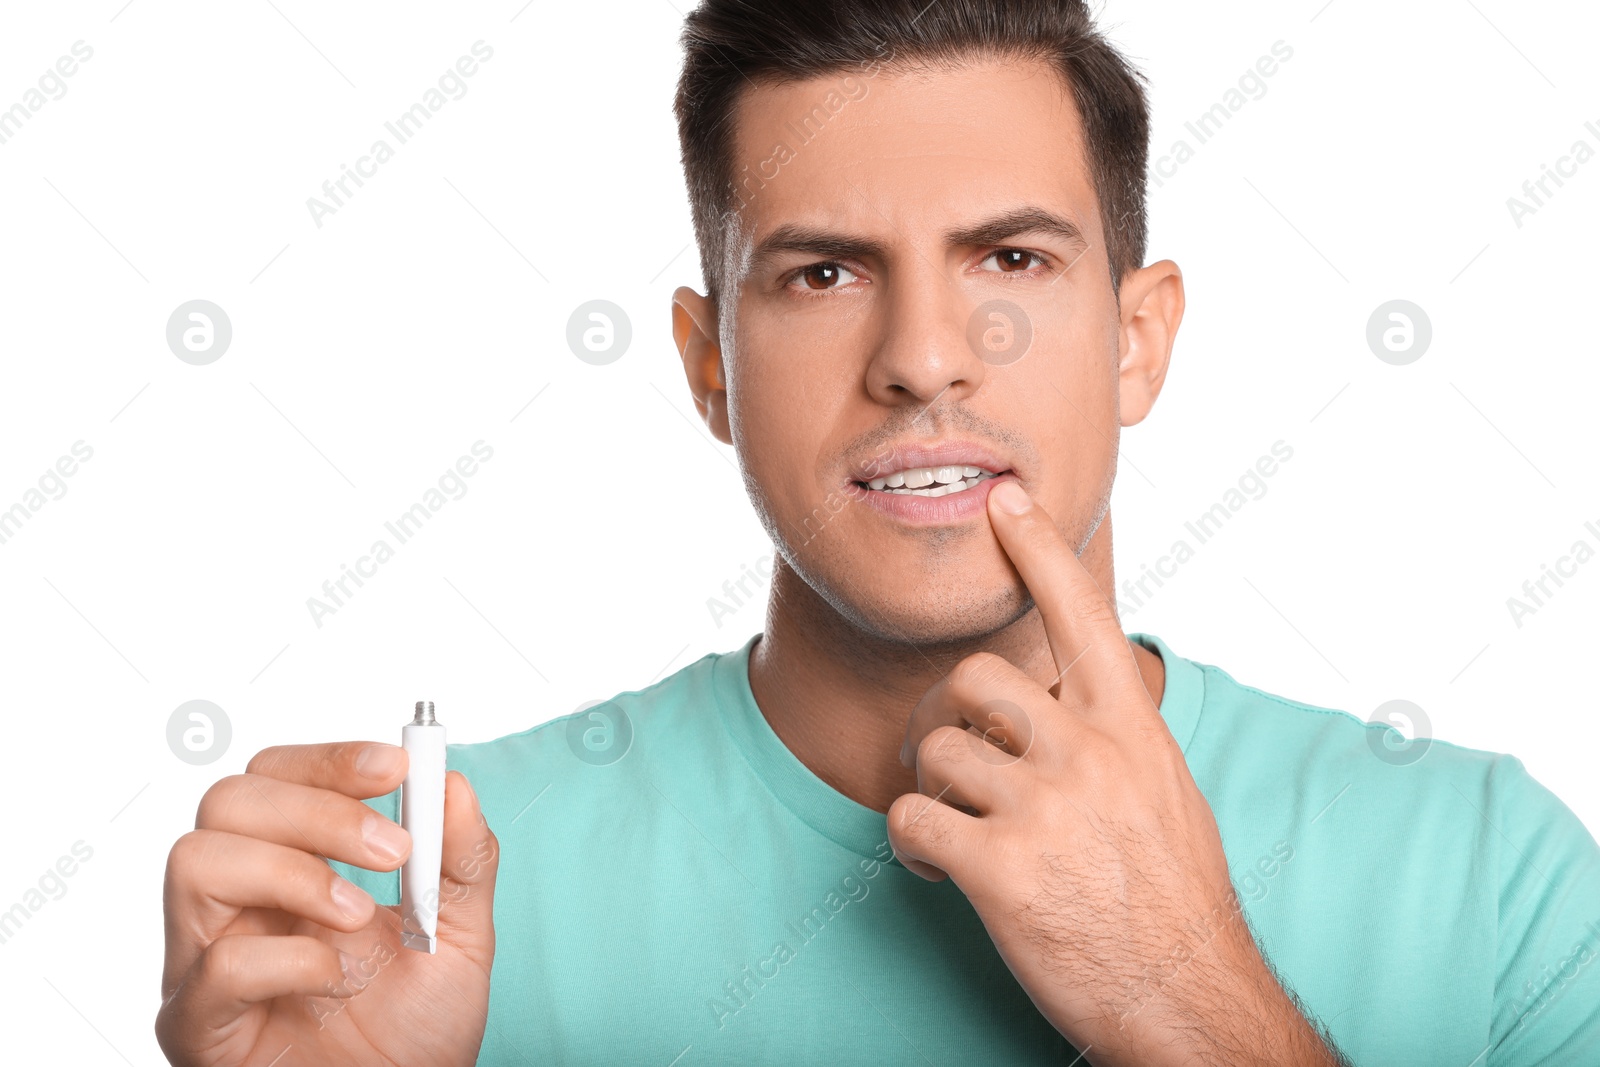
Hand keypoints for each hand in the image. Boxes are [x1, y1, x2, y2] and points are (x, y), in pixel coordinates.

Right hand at [156, 742, 499, 1066]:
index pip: (276, 776)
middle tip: (393, 850)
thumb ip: (462, 860)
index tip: (398, 766)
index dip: (329, 759)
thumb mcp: (462, 933)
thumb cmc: (417, 1028)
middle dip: (318, 809)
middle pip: (229, 800)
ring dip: (293, 872)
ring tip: (357, 917)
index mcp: (292, 864)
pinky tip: (333, 979)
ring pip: (195, 859)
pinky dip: (288, 958)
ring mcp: (206, 959)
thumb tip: (454, 783)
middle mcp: (238, 901)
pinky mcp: (197, 1024)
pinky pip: (214, 964)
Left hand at [887, 481, 1338, 1065]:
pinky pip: (911, 820)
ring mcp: (1042, 807)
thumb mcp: (1166, 791)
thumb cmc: (1175, 898)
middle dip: (955, 722)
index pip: (1082, 613)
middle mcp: (1087, 752)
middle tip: (963, 768)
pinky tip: (939, 869)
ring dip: (933, 793)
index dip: (1039, 550)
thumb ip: (1117, 735)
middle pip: (973, 680)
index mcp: (1131, 728)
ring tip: (958, 833)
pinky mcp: (999, 867)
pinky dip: (911, 846)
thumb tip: (1077, 700)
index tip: (1005, 503)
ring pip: (935, 752)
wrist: (1188, 999)